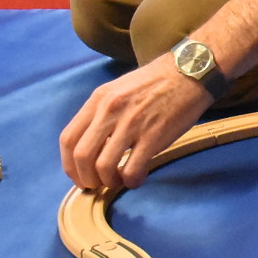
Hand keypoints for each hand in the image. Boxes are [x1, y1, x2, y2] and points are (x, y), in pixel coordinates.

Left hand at [59, 55, 214, 190]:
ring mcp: (131, 124)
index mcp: (98, 100)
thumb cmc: (155, 82)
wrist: (189, 72)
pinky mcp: (153, 135)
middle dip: (85, 178)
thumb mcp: (119, 89)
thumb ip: (102, 113)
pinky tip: (137, 178)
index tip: (79, 175)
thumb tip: (93, 144)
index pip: (68, 139)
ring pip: (104, 166)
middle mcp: (109, 111)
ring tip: (118, 181)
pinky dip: (131, 181)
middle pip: (81, 156)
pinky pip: (133, 169)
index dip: (69, 165)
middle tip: (96, 185)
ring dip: (108, 182)